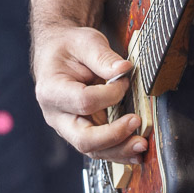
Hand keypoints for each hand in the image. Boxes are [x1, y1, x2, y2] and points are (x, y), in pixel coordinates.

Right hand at [32, 24, 147, 162]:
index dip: (109, 94)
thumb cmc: (69, 47)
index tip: (125, 80)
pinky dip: (117, 151)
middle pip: (83, 139)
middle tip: (136, 123)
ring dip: (119, 150)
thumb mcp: (85, 42)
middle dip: (113, 136)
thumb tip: (125, 69)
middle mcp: (56, 115)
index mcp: (52, 90)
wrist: (57, 53)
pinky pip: (98, 148)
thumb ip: (103, 57)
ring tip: (141, 144)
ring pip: (92, 150)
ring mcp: (67, 127)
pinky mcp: (80, 131)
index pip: (84, 101)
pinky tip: (134, 151)